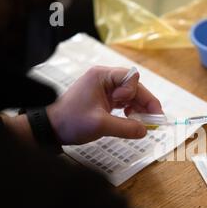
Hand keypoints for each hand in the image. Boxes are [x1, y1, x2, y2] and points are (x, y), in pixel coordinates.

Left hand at [46, 66, 162, 144]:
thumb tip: (145, 130)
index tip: (131, 109)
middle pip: (133, 86)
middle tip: (155, 119)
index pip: (131, 77)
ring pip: (130, 94)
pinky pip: (124, 101)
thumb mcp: (101, 125)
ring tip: (144, 121)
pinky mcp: (104, 98)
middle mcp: (104, 79)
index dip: (136, 93)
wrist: (51, 128)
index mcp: (102, 76)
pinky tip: (132, 119)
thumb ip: (126, 127)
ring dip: (139, 107)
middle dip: (145, 102)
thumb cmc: (71, 122)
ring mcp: (104, 88)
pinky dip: (131, 110)